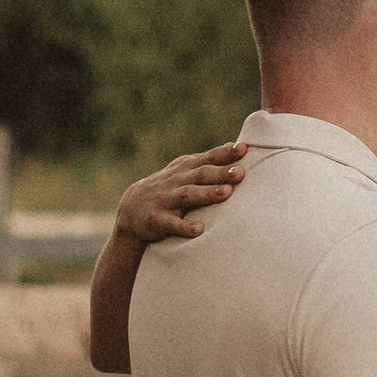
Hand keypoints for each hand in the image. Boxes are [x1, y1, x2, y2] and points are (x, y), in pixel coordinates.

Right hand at [115, 143, 246, 243]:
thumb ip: (209, 161)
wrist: (131, 209)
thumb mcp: (185, 171)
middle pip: (201, 174)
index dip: (225, 153)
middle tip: (241, 172)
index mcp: (186, 168)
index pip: (208, 158)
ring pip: (188, 195)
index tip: (244, 148)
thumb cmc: (169, 188)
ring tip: (226, 193)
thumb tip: (236, 146)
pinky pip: (171, 223)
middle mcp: (177, 180)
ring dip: (207, 194)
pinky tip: (198, 230)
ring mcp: (166, 199)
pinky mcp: (156, 219)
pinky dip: (184, 226)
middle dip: (221, 172)